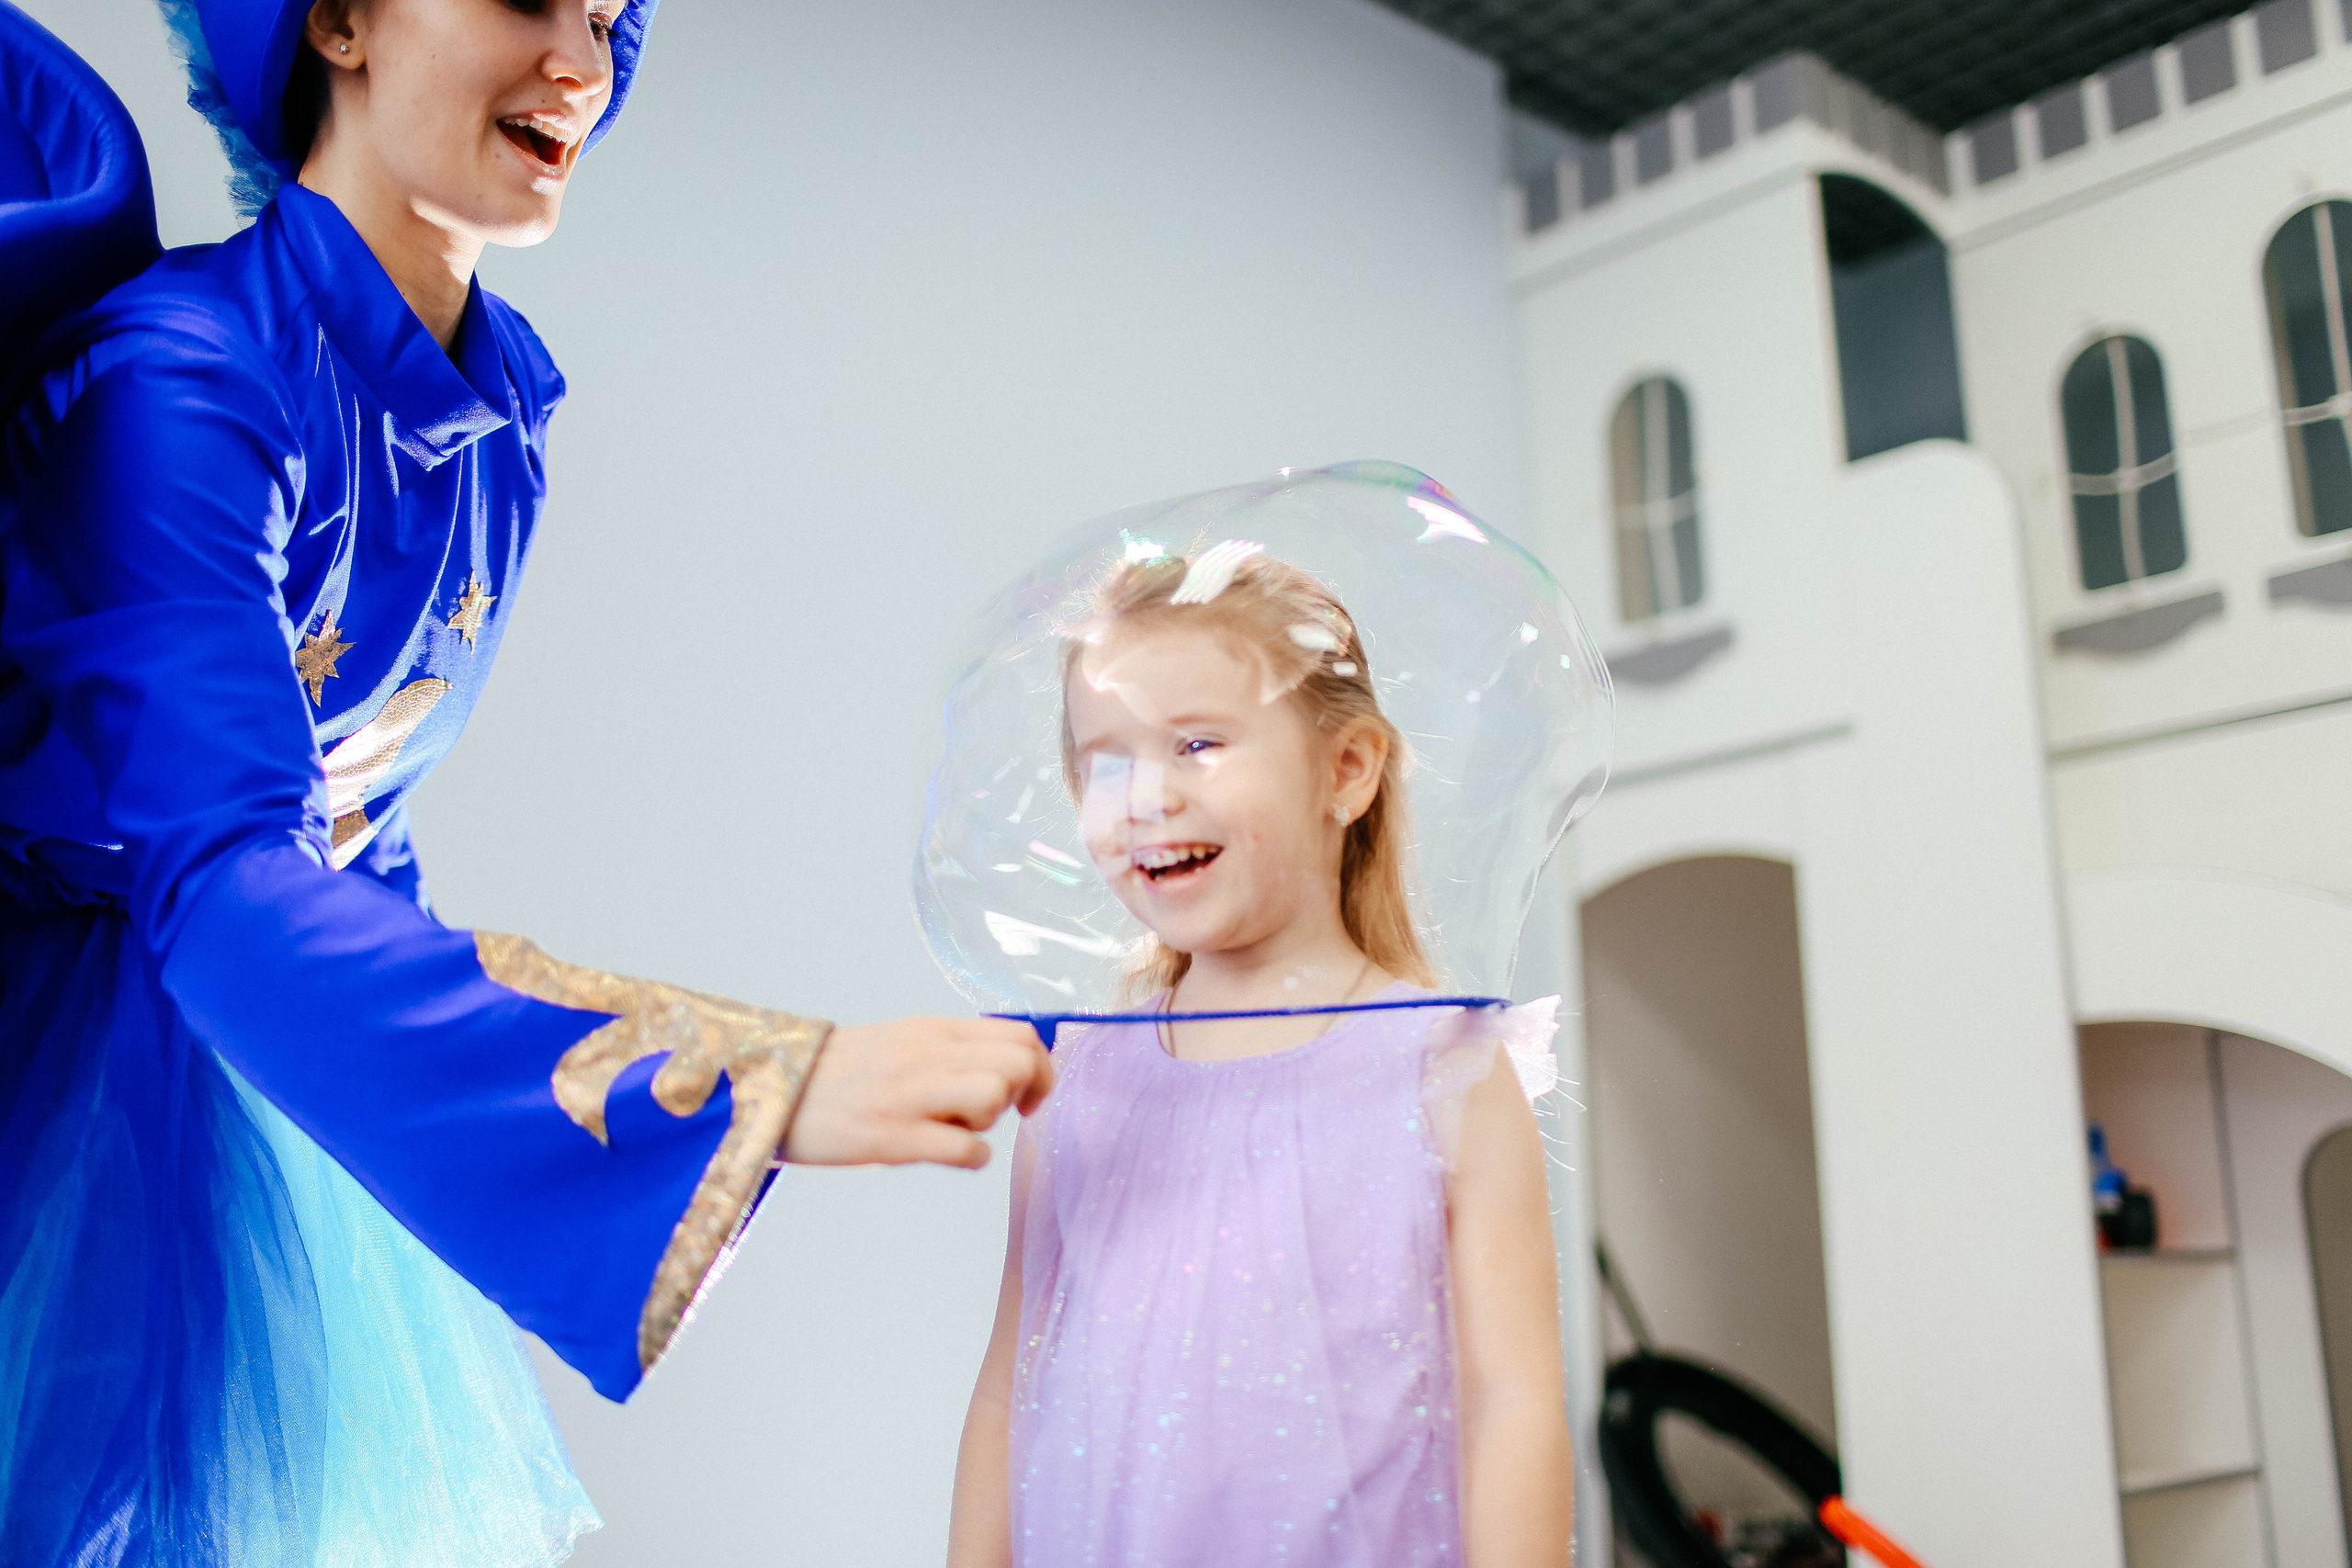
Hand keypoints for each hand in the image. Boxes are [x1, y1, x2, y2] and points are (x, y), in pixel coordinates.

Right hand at [782, 1016, 1052, 1169]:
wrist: (775, 1090)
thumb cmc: (843, 1073)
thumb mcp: (903, 1041)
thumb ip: (954, 1049)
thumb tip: (1012, 1066)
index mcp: (934, 1030)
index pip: (1021, 1033)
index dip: (1040, 1067)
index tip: (1025, 1094)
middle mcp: (928, 1054)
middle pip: (1019, 1063)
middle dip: (1023, 1094)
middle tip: (994, 1114)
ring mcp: (910, 1095)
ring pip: (995, 1096)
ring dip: (990, 1121)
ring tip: (957, 1126)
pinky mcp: (892, 1137)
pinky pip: (966, 1149)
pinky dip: (968, 1157)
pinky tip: (941, 1150)